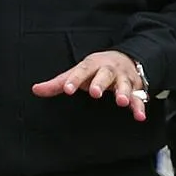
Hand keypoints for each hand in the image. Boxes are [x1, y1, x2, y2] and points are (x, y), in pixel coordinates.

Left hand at [31, 50, 148, 122]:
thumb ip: (58, 83)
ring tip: (121, 102)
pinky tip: (139, 116)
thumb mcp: (78, 72)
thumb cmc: (96, 69)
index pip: (82, 70)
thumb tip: (35, 90)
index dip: (74, 79)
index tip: (66, 89)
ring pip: (124, 84)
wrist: (126, 59)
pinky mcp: (135, 88)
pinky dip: (140, 106)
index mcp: (92, 64)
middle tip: (95, 92)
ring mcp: (123, 78)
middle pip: (105, 74)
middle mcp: (109, 69)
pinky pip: (138, 98)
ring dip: (123, 92)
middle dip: (100, 83)